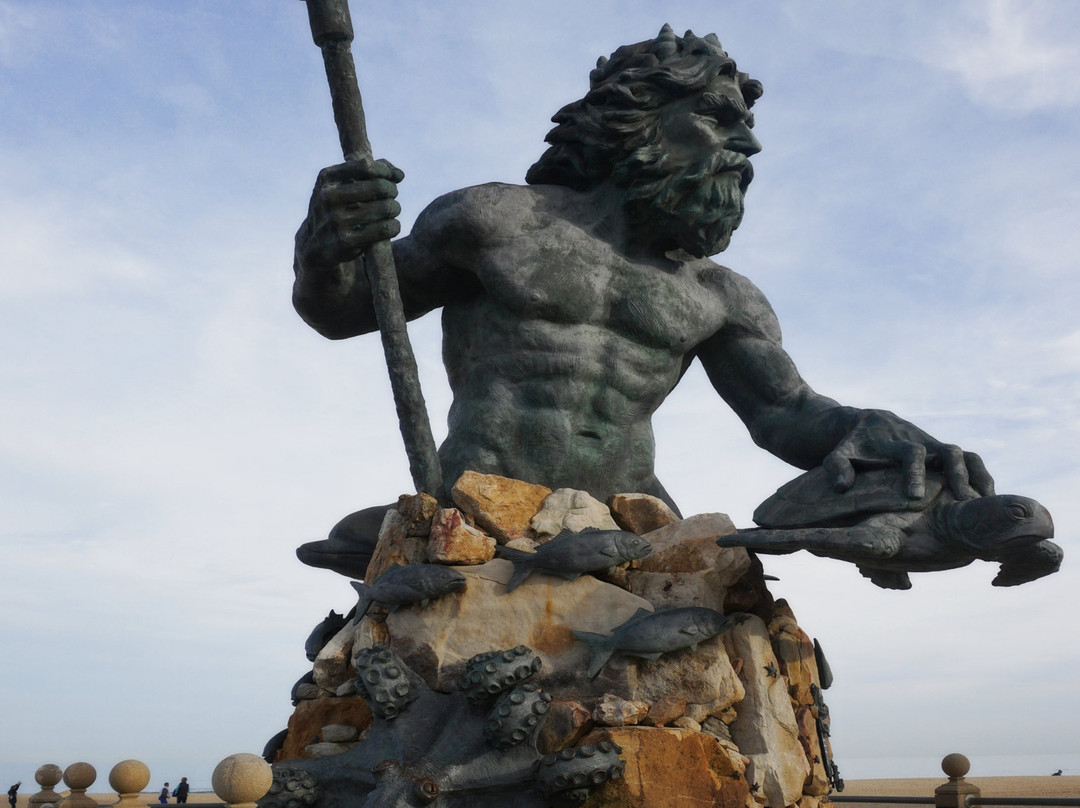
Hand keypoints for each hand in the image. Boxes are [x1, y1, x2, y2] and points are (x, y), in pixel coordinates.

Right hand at [297, 158, 403, 269]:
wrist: (315, 244)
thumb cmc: (336, 207)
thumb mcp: (341, 184)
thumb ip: (370, 172)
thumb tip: (399, 175)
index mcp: (327, 178)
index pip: (366, 167)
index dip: (385, 172)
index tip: (391, 179)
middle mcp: (329, 197)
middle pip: (380, 187)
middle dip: (392, 191)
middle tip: (392, 196)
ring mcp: (337, 219)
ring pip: (385, 208)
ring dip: (394, 208)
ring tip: (391, 211)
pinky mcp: (347, 240)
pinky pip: (384, 229)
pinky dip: (394, 226)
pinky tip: (391, 226)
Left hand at [822, 409, 994, 498]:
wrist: (864, 423)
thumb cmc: (850, 445)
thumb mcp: (837, 454)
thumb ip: (837, 467)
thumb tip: (842, 488)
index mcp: (894, 441)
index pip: (910, 452)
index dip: (914, 472)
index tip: (914, 496)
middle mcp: (920, 441)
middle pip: (948, 450)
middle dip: (957, 474)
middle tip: (963, 500)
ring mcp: (934, 446)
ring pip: (965, 454)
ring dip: (977, 476)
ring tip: (984, 503)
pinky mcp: (942, 452)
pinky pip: (969, 460)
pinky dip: (980, 477)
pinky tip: (986, 500)